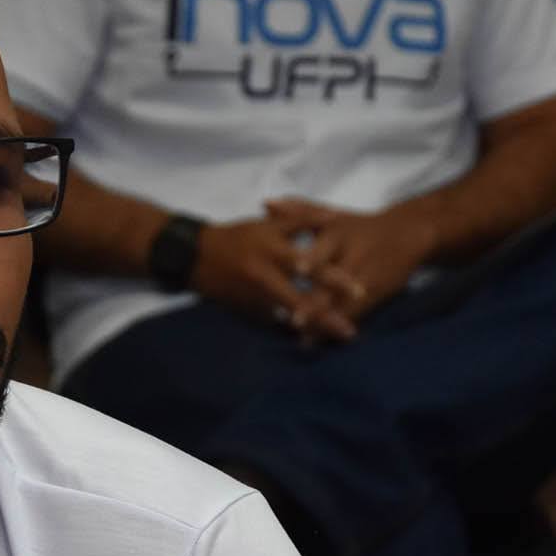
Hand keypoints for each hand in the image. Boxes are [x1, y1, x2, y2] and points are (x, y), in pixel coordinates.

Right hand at [192, 217, 358, 342]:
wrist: (196, 257)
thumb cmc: (238, 237)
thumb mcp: (269, 225)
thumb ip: (303, 220)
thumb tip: (335, 216)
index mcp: (273, 251)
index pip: (308, 266)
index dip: (333, 280)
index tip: (360, 291)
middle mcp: (265, 276)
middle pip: (300, 300)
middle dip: (326, 317)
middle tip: (350, 332)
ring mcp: (254, 297)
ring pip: (287, 316)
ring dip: (313, 328)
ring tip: (336, 338)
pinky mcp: (246, 310)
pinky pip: (273, 322)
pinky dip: (292, 329)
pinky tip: (310, 338)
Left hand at [263, 197, 439, 324]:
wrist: (408, 232)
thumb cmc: (360, 226)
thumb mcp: (332, 215)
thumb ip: (298, 211)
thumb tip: (265, 203)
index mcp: (338, 233)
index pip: (325, 247)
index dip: (313, 259)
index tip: (297, 269)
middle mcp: (353, 254)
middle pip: (334, 280)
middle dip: (316, 300)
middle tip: (295, 319)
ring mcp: (367, 276)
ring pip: (344, 301)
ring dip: (324, 320)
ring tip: (303, 337)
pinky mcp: (377, 291)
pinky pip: (356, 312)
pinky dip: (338, 325)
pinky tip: (321, 340)